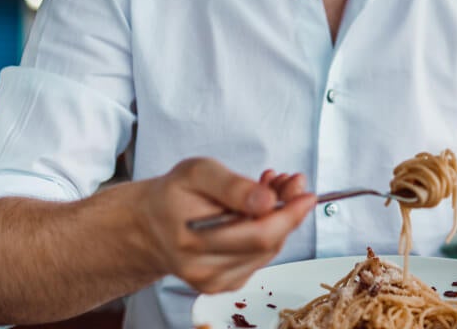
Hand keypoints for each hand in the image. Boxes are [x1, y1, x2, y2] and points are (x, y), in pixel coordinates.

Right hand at [137, 158, 315, 293]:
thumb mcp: (198, 173)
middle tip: (291, 182)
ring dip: (280, 219)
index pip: (259, 235)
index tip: (305, 192)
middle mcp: (204, 270)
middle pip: (268, 244)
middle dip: (289, 211)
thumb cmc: (174, 195)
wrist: (151, 225)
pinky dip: (269, 232)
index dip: (289, 214)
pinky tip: (261, 210)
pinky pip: (261, 257)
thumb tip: (268, 201)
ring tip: (270, 189)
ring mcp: (215, 282)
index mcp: (193, 240)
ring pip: (269, 251)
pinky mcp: (226, 283)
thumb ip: (233, 185)